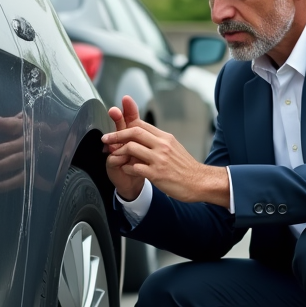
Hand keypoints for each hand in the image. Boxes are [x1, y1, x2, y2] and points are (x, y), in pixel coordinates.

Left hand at [102, 101, 228, 205]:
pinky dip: (126, 167)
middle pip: (134, 132)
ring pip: (132, 148)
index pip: (141, 125)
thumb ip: (158, 141)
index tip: (114, 129)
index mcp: (165, 138)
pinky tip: (125, 169)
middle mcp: (162, 145)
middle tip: (106, 139)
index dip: (124, 126)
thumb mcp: (173, 147)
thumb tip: (142, 136)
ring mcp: (159, 159)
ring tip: (114, 156)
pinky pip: (135, 167)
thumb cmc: (185, 167)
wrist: (199, 182)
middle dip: (116, 135)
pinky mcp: (157, 174)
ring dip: (119, 152)